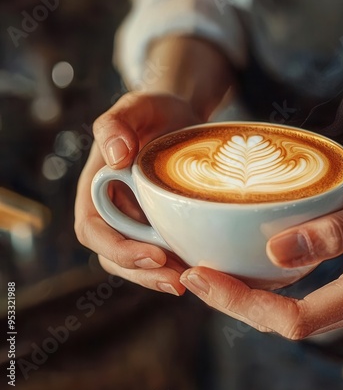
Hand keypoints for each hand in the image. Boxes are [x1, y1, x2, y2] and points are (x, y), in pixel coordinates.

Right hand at [75, 92, 200, 295]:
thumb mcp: (135, 106)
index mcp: (97, 189)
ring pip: (140, 261)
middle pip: (115, 257)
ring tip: (190, 282)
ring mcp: (137, 220)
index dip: (117, 249)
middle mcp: (113, 210)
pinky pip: (164, 251)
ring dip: (160, 277)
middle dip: (142, 274)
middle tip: (176, 282)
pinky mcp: (160, 224)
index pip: (93, 230)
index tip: (152, 254)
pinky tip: (201, 268)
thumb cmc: (154, 110)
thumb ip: (115, 125)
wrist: (180, 116)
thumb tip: (115, 156)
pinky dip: (178, 264)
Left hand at [179, 170, 342, 338]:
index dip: (245, 303)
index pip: (298, 318)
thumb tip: (276, 253)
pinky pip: (304, 302)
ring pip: (292, 316)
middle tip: (192, 275)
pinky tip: (248, 272)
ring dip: (248, 300)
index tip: (204, 276)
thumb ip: (337, 230)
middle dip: (235, 304)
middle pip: (287, 323)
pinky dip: (270, 291)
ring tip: (208, 275)